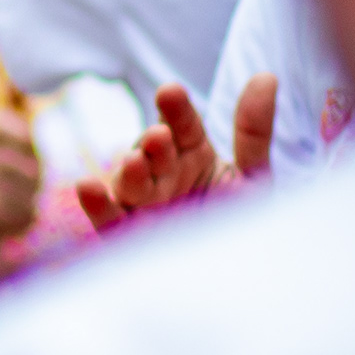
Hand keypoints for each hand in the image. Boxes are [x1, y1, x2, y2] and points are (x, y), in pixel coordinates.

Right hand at [73, 77, 269, 232]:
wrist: (244, 278)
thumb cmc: (245, 226)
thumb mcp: (254, 177)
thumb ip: (253, 131)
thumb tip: (267, 75)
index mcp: (191, 156)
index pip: (182, 125)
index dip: (176, 110)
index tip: (171, 92)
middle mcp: (163, 178)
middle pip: (152, 153)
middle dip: (153, 144)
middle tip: (160, 137)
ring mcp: (144, 207)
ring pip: (129, 184)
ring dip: (128, 170)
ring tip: (136, 160)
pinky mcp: (131, 240)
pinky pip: (110, 223)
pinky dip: (97, 207)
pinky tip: (87, 187)